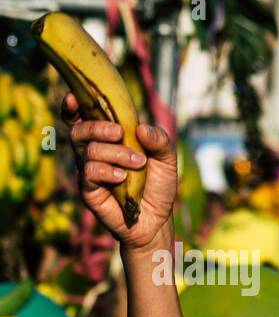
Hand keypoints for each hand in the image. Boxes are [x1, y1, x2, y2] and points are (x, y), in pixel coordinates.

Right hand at [62, 92, 176, 250]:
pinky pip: (89, 171)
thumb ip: (160, 140)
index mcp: (108, 138)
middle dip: (98, 127)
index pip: (83, 117)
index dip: (74, 105)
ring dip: (115, 153)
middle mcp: (94, 151)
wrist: (157, 218)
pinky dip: (107, 170)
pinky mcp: (88, 189)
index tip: (75, 97)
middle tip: (120, 133)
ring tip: (137, 163)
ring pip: (88, 150)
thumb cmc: (158, 185)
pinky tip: (122, 177)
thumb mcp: (167, 159)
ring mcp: (89, 170)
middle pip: (79, 129)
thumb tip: (142, 128)